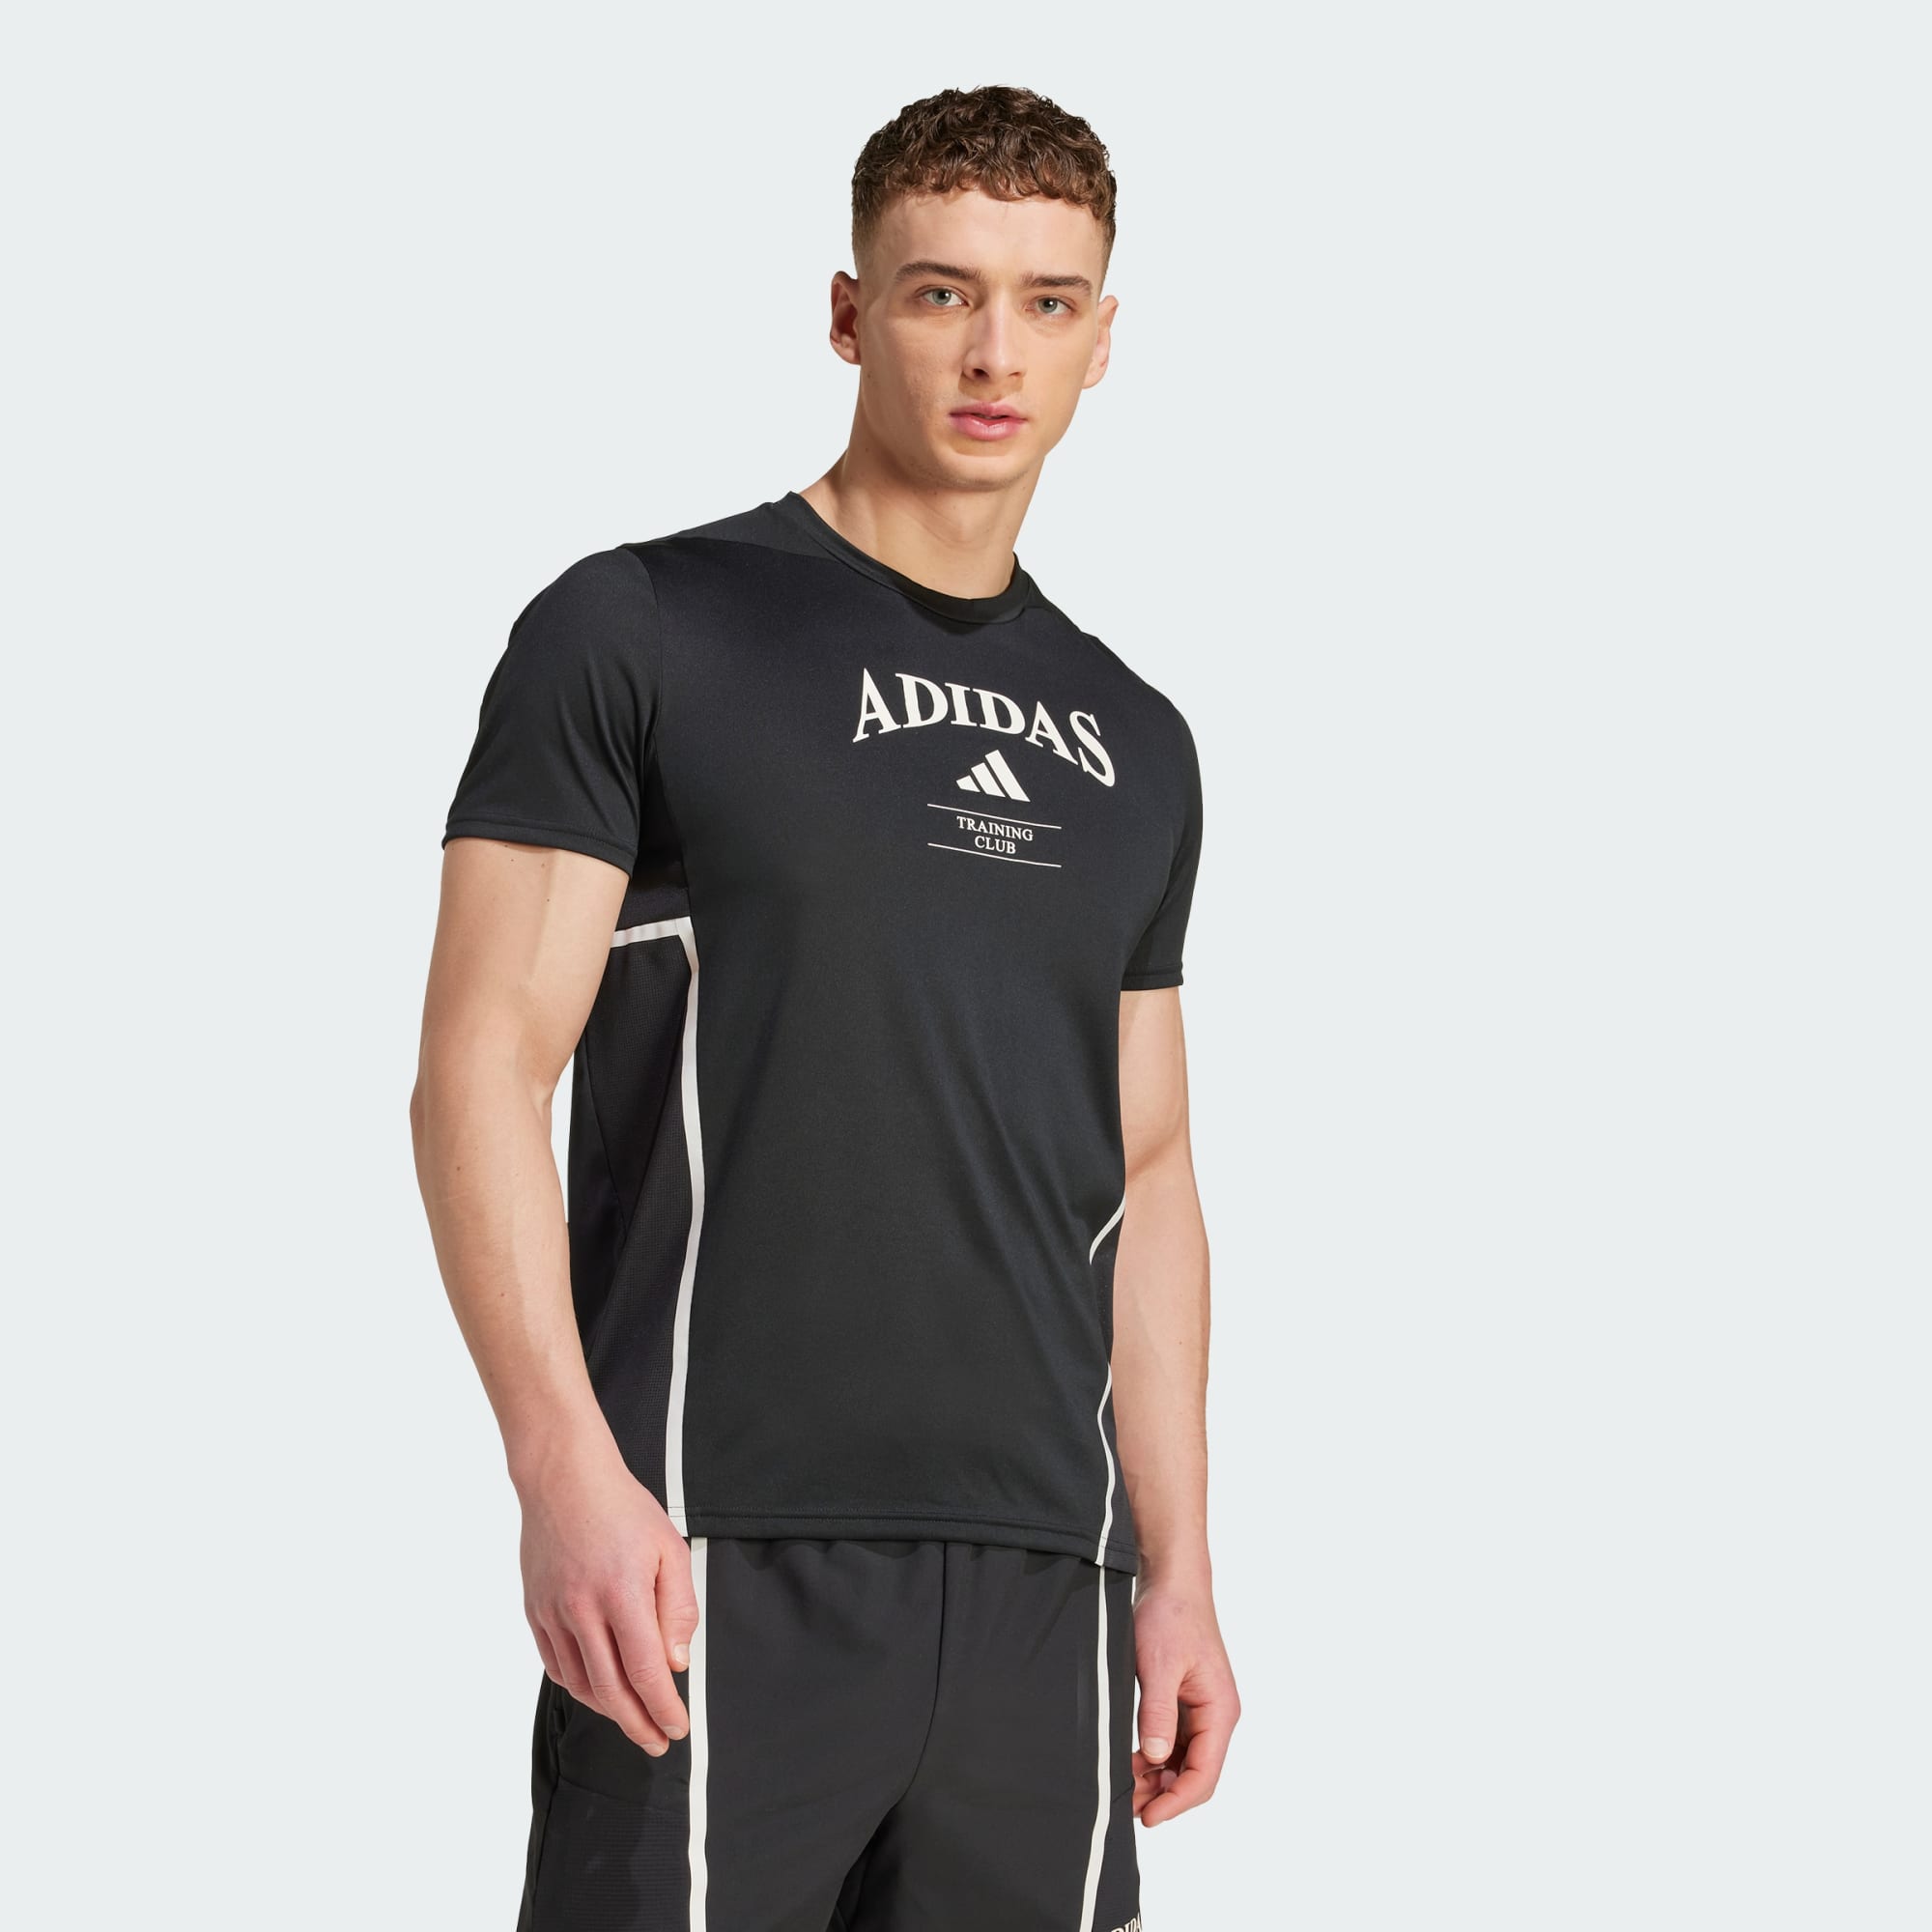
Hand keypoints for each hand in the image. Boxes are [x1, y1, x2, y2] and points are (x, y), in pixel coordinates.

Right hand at [515, 1436, 698, 1755]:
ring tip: (633, 1718)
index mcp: (622, 1593)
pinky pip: (557, 1665)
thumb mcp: (669, 1549)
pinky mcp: (535, 1611)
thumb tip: (676, 1663)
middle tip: (656, 1741)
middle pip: (611, 1690)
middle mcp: (582, 1609)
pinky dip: (579, 1687)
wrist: (564, 1479)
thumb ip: (678, 1609)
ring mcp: (553, 1612)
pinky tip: (598, 1691)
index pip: (645, 1671)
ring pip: (581, 1683)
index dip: (663, 1709)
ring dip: (609, 1710)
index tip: (676, 1728)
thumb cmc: (623, 1510)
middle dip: (638, 1724)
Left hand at [1130, 1574, 1239, 1825]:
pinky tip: (1131, 1761)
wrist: (1171, 1581)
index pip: (1204, 1774)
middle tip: (1127, 1805)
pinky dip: (1155, 1758)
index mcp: (1219, 1711)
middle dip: (1164, 1795)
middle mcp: (1216, 1716)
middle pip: (1196, 1774)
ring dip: (1158, 1779)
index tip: (1148, 1817)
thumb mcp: (1159, 1664)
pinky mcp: (1186, 1703)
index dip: (1176, 1801)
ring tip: (1124, 1786)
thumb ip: (1158, 1712)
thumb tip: (1157, 1758)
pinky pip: (1175, 1744)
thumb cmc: (1170, 1615)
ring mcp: (1202, 1711)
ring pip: (1184, 1762)